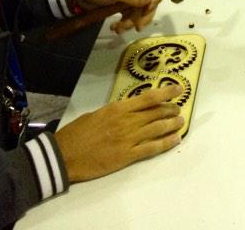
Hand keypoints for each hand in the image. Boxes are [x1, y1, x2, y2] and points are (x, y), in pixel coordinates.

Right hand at [55, 85, 183, 182]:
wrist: (63, 156)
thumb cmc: (76, 134)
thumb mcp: (96, 115)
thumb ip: (115, 112)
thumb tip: (127, 110)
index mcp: (118, 108)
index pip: (149, 97)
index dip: (166, 93)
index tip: (179, 89)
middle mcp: (127, 121)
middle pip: (156, 112)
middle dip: (170, 110)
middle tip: (178, 109)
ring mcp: (128, 139)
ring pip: (158, 129)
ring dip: (172, 124)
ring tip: (180, 122)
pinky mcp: (127, 156)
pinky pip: (152, 148)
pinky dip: (166, 143)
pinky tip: (175, 140)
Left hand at [73, 0, 163, 32]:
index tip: (149, 8)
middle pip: (150, 3)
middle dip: (143, 16)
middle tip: (137, 27)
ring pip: (140, 12)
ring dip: (131, 22)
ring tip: (119, 28)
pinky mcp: (122, 6)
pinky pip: (130, 16)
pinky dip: (124, 23)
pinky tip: (115, 28)